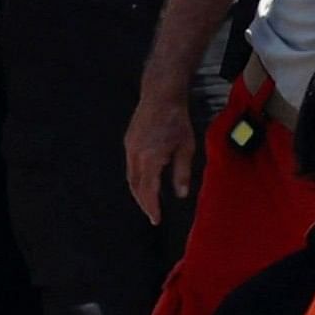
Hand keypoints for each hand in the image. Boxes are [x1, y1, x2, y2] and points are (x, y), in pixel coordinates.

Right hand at [124, 86, 197, 223]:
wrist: (161, 95)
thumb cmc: (177, 120)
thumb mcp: (186, 148)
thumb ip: (182, 172)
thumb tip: (180, 194)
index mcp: (150, 158)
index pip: (148, 190)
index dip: (152, 207)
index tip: (156, 219)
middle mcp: (135, 155)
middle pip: (136, 187)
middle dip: (144, 203)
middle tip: (153, 216)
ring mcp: (129, 147)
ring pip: (131, 177)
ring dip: (139, 192)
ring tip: (149, 203)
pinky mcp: (128, 141)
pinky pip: (130, 166)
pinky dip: (137, 178)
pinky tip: (145, 182)